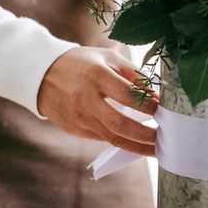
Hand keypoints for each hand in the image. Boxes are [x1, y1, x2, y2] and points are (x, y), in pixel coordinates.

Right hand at [37, 47, 156, 156]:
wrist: (42, 75)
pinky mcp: (74, 129)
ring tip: (156, 148)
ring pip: (112, 138)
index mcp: (97, 76)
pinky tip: (137, 144)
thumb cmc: (82, 64)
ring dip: (137, 147)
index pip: (129, 96)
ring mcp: (78, 117)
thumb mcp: (107, 58)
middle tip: (164, 138)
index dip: (150, 106)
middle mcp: (86, 99)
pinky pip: (103, 139)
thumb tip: (157, 95)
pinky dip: (122, 143)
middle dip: (146, 135)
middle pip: (120, 125)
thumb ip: (133, 74)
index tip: (164, 111)